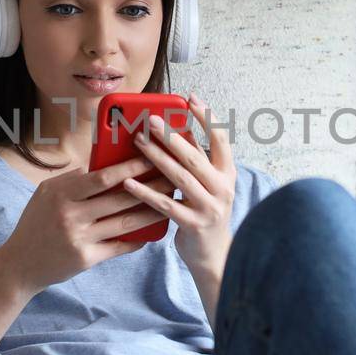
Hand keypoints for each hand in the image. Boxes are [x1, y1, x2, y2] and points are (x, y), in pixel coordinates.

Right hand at [0, 153, 176, 295]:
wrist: (20, 265)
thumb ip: (72, 179)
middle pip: (120, 198)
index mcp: (61, 194)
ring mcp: (79, 239)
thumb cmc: (36, 223)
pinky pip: (119, 247)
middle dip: (150, 187)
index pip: (103, 177)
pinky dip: (137, 239)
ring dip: (151, 212)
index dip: (130, 167)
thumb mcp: (45, 193)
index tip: (151, 157)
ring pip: (125, 222)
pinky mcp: (86, 259)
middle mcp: (71, 215)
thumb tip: (100, 164)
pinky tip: (152, 232)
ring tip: (169, 203)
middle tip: (171, 178)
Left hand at [122, 92, 236, 280]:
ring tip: (138, 142)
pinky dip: (146, 192)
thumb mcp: (209, 185)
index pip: (221, 140)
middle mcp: (222, 188)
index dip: (207, 117)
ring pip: (179, 177)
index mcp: (227, 174)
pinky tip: (128, 182)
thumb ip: (197, 162)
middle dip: (170, 136)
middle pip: (195, 157)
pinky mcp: (193, 224)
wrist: (213, 255)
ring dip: (156, 158)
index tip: (191, 98)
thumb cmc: (205, 213)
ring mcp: (209, 207)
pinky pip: (166, 204)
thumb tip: (177, 131)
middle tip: (149, 120)